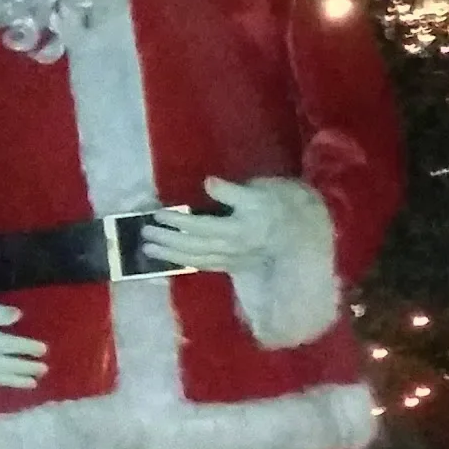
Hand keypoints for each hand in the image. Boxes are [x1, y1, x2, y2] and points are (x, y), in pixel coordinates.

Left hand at [142, 176, 281, 272]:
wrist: (305, 240)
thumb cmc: (285, 209)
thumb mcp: (263, 193)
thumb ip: (234, 192)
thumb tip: (208, 183)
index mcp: (235, 228)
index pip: (198, 225)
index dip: (176, 220)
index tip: (157, 214)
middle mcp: (229, 247)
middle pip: (190, 245)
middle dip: (165, 240)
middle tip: (142, 233)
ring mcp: (230, 259)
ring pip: (194, 259)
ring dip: (169, 254)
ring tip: (148, 249)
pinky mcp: (233, 266)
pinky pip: (204, 266)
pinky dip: (185, 263)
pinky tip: (171, 260)